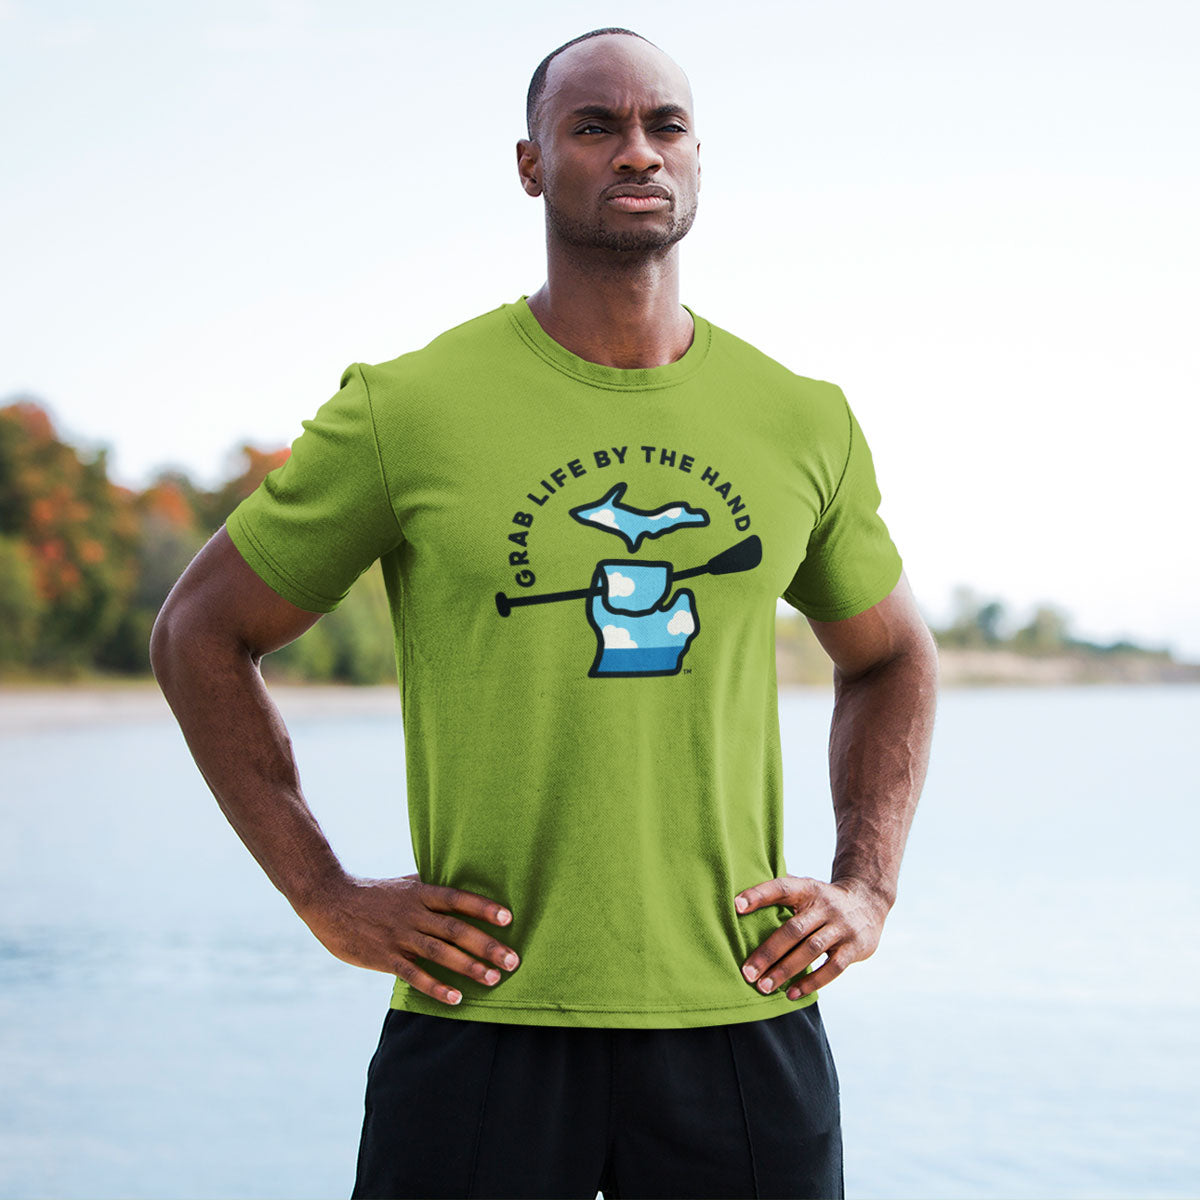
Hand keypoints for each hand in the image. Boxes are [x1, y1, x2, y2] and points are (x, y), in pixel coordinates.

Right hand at [296, 872, 519, 1005]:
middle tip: (513, 959)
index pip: (457, 899)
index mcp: (420, 894)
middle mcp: (413, 914)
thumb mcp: (402, 884)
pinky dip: (436, 987)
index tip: (508, 918)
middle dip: (486, 945)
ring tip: (494, 978)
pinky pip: (414, 975)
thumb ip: (429, 886)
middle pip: (456, 929)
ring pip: (439, 953)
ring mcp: (399, 936)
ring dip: (468, 967)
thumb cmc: (371, 893)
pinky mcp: (384, 957)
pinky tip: (456, 998)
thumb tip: (457, 881)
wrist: (329, 901)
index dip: (483, 908)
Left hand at [734, 875, 889, 999]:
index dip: (759, 894)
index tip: (736, 905)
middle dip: (768, 952)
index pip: (782, 887)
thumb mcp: (806, 888)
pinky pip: (832, 968)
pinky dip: (811, 982)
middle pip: (793, 930)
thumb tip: (740, 899)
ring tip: (764, 987)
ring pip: (810, 950)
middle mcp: (825, 906)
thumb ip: (781, 892)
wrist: (868, 902)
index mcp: (808, 889)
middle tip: (747, 973)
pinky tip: (792, 993)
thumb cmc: (823, 900)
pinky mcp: (855, 948)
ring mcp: (841, 927)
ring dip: (786, 971)